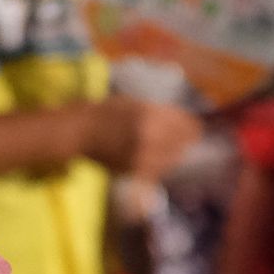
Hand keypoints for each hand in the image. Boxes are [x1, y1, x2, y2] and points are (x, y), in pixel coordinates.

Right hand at [86, 96, 204, 181]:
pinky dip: (158, 166)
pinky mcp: (135, 170)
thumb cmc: (107, 112)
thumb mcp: (136, 103)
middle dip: (182, 141)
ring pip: (173, 159)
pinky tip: (150, 158)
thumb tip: (186, 123)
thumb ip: (160, 112)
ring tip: (160, 148)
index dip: (192, 127)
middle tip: (176, 138)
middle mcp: (151, 136)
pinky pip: (158, 171)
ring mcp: (143, 155)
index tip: (191, 128)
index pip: (188, 126)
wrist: (80, 131)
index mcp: (152, 114)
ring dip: (172, 154)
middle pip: (183, 144)